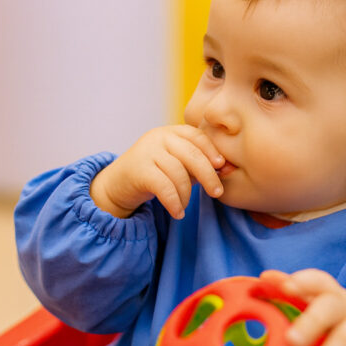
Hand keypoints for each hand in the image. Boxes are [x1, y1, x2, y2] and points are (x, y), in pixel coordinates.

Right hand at [90, 126, 224, 219]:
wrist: (117, 184)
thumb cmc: (154, 175)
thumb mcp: (177, 166)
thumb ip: (198, 165)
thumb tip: (228, 169)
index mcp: (171, 132)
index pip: (197, 135)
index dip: (211, 150)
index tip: (222, 166)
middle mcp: (159, 137)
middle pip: (191, 154)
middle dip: (208, 174)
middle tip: (216, 192)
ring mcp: (147, 151)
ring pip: (178, 172)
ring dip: (186, 194)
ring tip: (185, 206)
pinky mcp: (139, 170)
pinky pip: (164, 186)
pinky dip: (174, 202)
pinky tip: (178, 213)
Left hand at [260, 269, 345, 345]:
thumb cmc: (329, 325)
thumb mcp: (313, 308)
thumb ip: (289, 295)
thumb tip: (264, 279)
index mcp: (328, 293)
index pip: (317, 281)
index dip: (303, 282)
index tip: (286, 287)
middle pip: (331, 308)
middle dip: (312, 323)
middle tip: (291, 341)